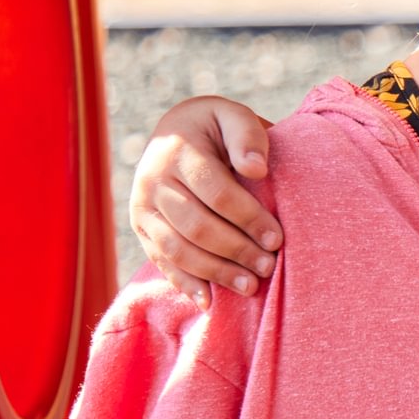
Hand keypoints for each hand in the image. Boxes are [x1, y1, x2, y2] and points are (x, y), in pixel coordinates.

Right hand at [130, 97, 280, 306]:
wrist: (177, 133)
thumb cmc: (218, 128)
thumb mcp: (234, 116)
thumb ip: (248, 136)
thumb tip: (256, 169)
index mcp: (178, 151)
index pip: (216, 192)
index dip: (248, 218)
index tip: (277, 239)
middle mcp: (153, 180)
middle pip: (196, 225)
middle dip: (235, 250)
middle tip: (268, 267)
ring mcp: (142, 206)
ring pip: (176, 248)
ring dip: (214, 272)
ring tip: (250, 287)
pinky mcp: (140, 227)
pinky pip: (160, 260)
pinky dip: (184, 283)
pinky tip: (209, 301)